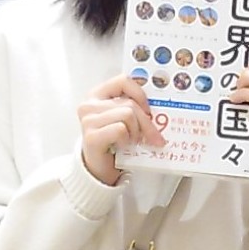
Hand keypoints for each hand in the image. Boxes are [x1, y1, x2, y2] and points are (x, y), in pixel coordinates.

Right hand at [76, 72, 158, 186]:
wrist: (99, 168)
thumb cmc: (114, 142)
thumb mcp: (124, 120)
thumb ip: (134, 108)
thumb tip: (160, 108)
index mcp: (97, 95)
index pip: (123, 80)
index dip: (140, 94)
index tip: (149, 109)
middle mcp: (89, 105)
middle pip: (130, 104)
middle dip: (147, 122)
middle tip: (155, 137)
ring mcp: (88, 120)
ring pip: (128, 115)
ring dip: (137, 132)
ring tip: (133, 141)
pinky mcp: (91, 136)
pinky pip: (121, 130)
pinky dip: (127, 140)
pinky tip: (123, 146)